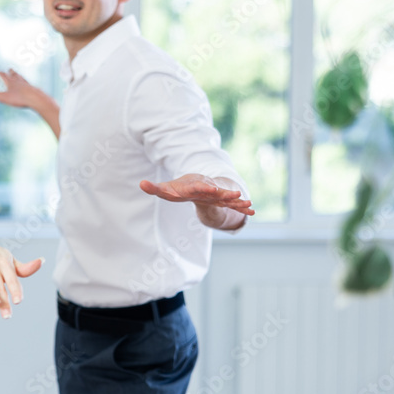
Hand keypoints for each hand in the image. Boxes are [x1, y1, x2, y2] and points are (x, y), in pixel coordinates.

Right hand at [0, 69, 39, 108]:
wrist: (37, 99)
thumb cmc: (20, 98)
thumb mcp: (3, 97)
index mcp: (11, 82)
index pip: (4, 76)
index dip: (0, 74)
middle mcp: (20, 82)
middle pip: (15, 75)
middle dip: (11, 73)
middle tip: (10, 69)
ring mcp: (28, 86)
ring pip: (23, 80)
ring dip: (20, 78)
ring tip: (20, 78)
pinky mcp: (35, 91)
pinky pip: (30, 87)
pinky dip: (28, 86)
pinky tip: (30, 89)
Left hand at [139, 174, 253, 215]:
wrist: (193, 183)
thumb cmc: (178, 188)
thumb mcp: (166, 189)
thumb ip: (154, 187)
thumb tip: (141, 183)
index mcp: (194, 186)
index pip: (199, 186)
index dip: (204, 187)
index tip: (211, 188)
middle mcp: (208, 190)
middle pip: (217, 192)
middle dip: (226, 193)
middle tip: (236, 194)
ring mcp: (216, 196)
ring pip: (228, 198)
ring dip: (237, 201)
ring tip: (248, 204)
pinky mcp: (221, 201)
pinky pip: (232, 205)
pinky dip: (241, 208)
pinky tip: (252, 211)